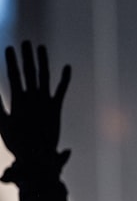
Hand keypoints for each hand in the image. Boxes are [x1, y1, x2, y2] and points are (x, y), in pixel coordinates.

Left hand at [0, 41, 70, 169]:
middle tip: (26, 42)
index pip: (13, 76)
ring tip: (41, 48)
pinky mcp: (55, 108)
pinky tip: (66, 67)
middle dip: (26, 57)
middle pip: (28, 72)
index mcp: (18, 100)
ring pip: (44, 77)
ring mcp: (43, 102)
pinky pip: (60, 90)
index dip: (10, 62)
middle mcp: (31, 98)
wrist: (35, 159)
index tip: (9, 48)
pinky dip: (64, 79)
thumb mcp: (3, 124)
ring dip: (43, 62)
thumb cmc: (17, 144)